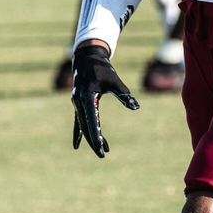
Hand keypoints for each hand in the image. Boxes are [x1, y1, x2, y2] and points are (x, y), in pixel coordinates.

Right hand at [71, 42, 139, 156]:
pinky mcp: (78, 103)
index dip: (96, 135)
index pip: (91, 120)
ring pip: (83, 125)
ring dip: (91, 138)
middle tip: (103, 155)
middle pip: (85, 126)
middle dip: (94, 141)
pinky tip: (77, 145)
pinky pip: (78, 121)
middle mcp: (79, 101)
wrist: (87, 57)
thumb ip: (124, 94)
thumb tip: (136, 107)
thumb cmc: (102, 68)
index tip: (100, 147)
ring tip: (104, 150)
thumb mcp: (114, 81)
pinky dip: (79, 133)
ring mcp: (77, 103)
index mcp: (87, 95)